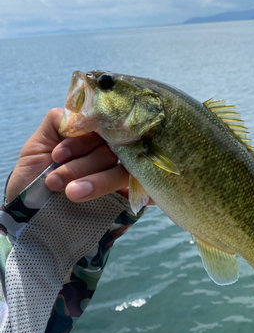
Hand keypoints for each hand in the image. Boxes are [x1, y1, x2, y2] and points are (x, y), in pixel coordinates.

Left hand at [6, 108, 138, 203]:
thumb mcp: (39, 146)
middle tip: (55, 180)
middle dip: (83, 164)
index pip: (103, 127)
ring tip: (70, 194)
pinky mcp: (127, 202)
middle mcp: (109, 155)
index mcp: (91, 138)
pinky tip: (128, 197)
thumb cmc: (33, 181)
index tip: (57, 155)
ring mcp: (120, 179)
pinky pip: (145, 194)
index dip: (82, 140)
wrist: (28, 219)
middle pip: (114, 149)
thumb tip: (86, 114)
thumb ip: (61, 122)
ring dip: (97, 181)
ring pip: (123, 171)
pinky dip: (143, 194)